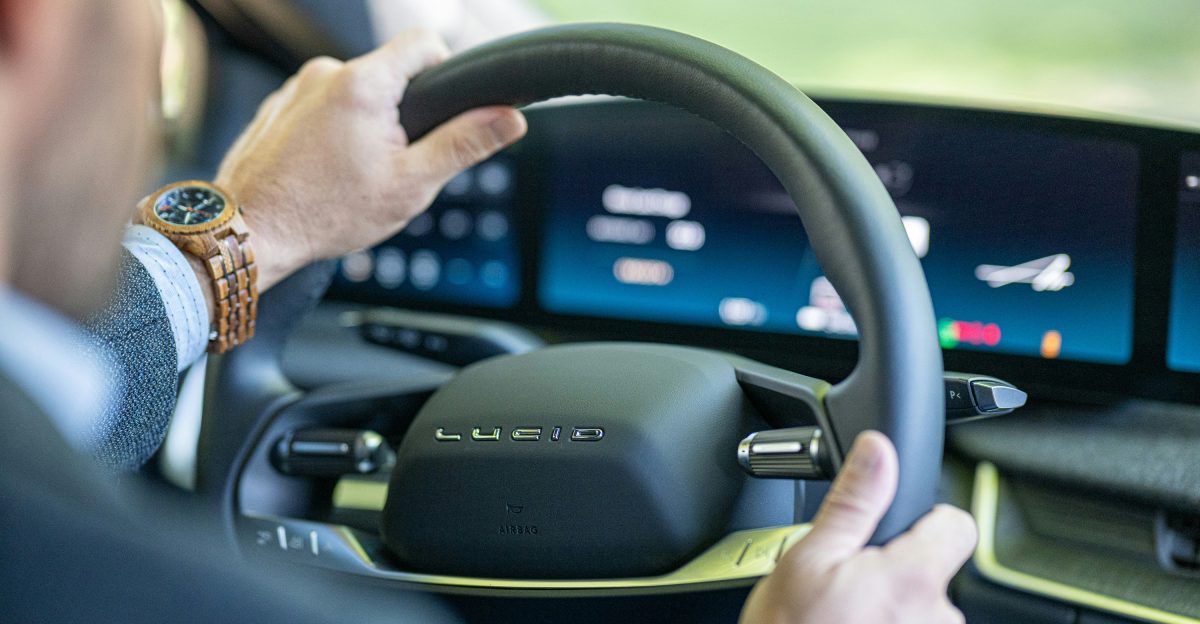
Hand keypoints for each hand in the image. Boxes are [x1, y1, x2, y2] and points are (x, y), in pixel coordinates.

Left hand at [214, 29, 526, 290]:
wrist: (249, 233)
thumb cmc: (324, 213)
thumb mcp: (410, 185)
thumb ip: (464, 144)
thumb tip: (509, 118)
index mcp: (364, 84)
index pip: (424, 43)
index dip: (445, 71)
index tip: (444, 108)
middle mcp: (325, 72)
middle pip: (389, 75)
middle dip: (401, 115)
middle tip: (393, 165)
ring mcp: (295, 88)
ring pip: (354, 94)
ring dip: (364, 126)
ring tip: (352, 176)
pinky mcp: (276, 107)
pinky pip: (321, 108)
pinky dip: (331, 134)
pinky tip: (324, 173)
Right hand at [740, 431, 976, 623]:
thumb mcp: (806, 559)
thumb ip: (853, 502)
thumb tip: (879, 450)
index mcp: (912, 578)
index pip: (958, 524)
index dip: (925, 519)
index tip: (894, 530)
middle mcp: (937, 619)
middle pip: (934, 572)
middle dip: (895, 573)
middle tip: (845, 587)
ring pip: (922, 613)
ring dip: (890, 612)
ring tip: (843, 621)